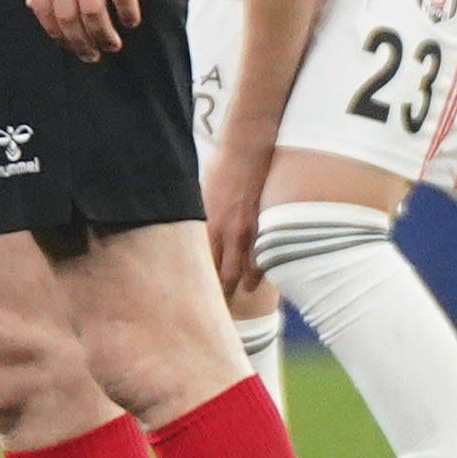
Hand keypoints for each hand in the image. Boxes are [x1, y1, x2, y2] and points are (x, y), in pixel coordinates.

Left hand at [26, 0, 140, 61]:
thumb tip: (36, 8)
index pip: (44, 11)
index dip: (58, 36)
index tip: (71, 46)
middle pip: (69, 18)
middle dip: (81, 44)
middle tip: (94, 55)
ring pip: (94, 13)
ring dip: (104, 36)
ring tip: (113, 45)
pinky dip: (128, 14)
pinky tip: (132, 20)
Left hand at [205, 129, 273, 299]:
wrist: (246, 152)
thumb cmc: (219, 170)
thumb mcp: (199, 196)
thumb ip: (198, 220)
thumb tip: (190, 235)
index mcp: (207, 226)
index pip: (201, 265)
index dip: (199, 282)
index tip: (194, 293)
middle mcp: (227, 233)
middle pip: (223, 274)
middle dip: (221, 292)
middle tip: (217, 305)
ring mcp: (249, 232)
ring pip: (246, 272)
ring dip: (243, 285)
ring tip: (240, 294)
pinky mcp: (266, 226)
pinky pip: (264, 257)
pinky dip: (261, 271)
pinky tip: (258, 279)